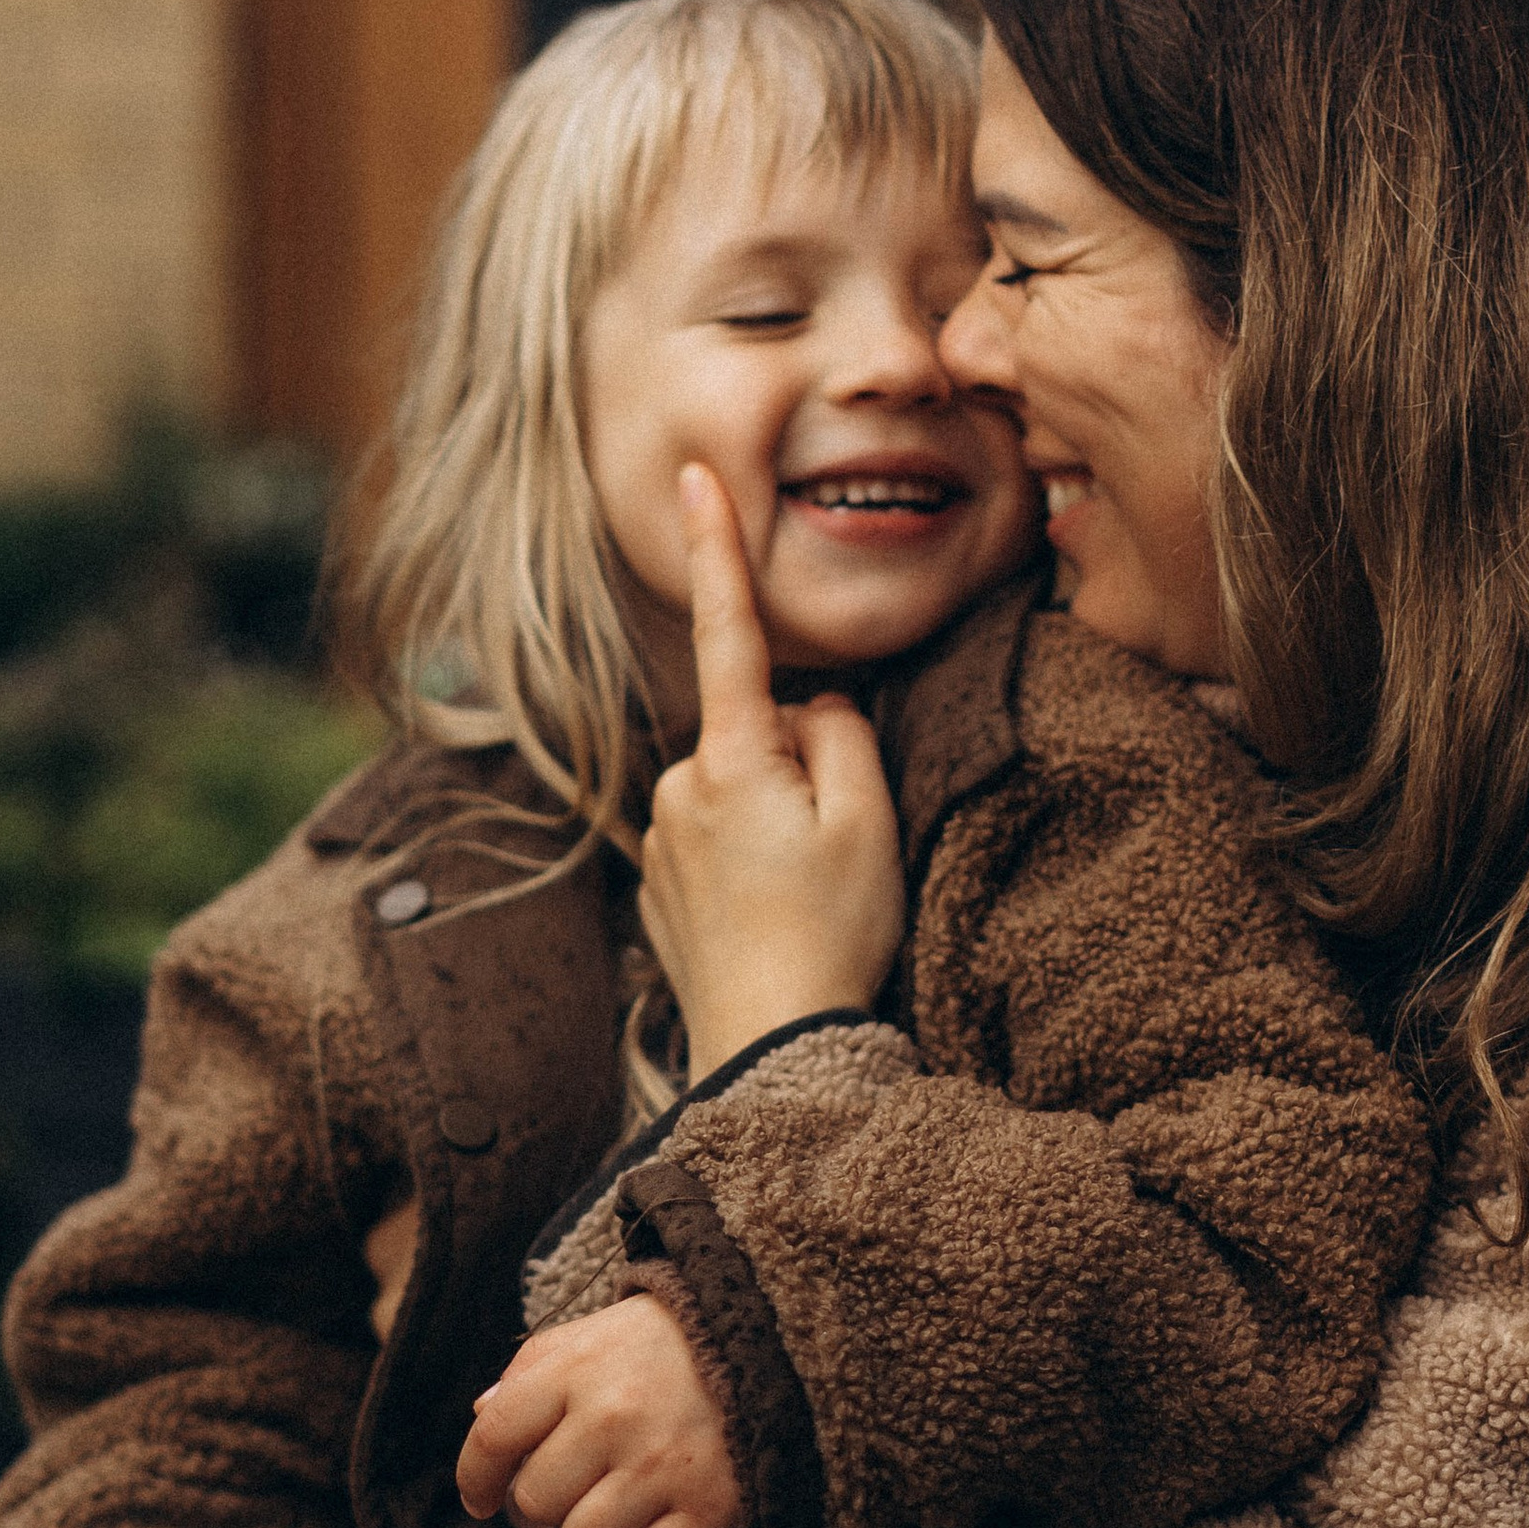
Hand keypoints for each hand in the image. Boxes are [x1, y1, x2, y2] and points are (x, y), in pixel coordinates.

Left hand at [458, 1293, 742, 1527]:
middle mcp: (614, 1416)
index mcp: (577, 1368)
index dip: (477, 1477)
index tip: (482, 1500)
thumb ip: (532, 1372)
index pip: (495, 1436)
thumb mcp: (592, 1337)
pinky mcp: (712, 1508)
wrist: (774, 1340)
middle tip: (590, 1479)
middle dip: (554, 1501)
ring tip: (627, 1508)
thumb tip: (481, 1420)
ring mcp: (664, 1465)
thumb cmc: (667, 1346)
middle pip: (536, 1503)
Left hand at [640, 464, 906, 1081]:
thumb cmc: (832, 934)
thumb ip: (842, 736)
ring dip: (781, 817)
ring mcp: (664, 841)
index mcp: (732, 758)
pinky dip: (755, 863)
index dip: (719, 550)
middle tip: (839, 848)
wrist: (771, 1051)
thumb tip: (812, 710)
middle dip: (804, 764)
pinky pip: (722, 842)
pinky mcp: (661, 889)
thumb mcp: (867, 820)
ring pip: (743, 788)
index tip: (696, 476)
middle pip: (761, 731)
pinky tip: (777, 917)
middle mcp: (680, 788)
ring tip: (809, 893)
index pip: (730, 633)